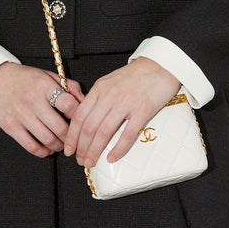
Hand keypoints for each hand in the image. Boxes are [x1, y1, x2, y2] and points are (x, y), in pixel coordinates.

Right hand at [0, 63, 84, 157]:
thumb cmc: (23, 77)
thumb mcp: (47, 75)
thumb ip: (69, 86)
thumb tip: (86, 102)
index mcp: (44, 85)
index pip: (69, 105)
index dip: (79, 116)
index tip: (82, 121)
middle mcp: (33, 101)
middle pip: (61, 128)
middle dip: (71, 137)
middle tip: (74, 139)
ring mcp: (21, 115)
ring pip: (48, 140)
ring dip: (58, 146)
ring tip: (61, 144)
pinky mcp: (10, 127)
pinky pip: (31, 146)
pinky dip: (43, 152)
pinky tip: (47, 148)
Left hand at [62, 57, 180, 168]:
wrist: (160, 65)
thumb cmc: (135, 75)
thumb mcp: (110, 81)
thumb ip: (98, 98)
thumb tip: (86, 118)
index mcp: (99, 89)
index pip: (79, 116)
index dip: (72, 136)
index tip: (68, 149)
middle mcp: (109, 96)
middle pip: (89, 127)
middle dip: (81, 148)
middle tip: (80, 161)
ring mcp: (125, 104)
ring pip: (103, 133)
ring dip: (94, 151)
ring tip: (90, 162)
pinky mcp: (142, 111)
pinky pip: (127, 134)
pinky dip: (118, 149)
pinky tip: (112, 158)